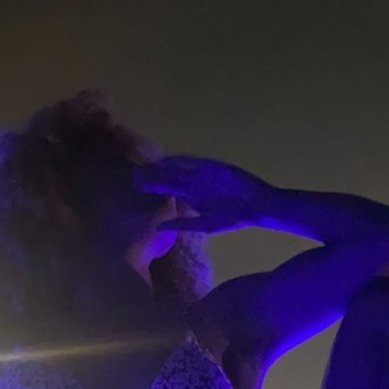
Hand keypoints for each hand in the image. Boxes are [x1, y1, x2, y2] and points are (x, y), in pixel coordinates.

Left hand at [134, 156, 271, 234]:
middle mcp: (193, 185)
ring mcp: (201, 175)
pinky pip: (192, 162)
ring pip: (177, 169)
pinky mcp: (210, 166)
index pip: (168, 191)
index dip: (153, 187)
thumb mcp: (206, 224)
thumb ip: (183, 223)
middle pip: (168, 178)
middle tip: (134, 172)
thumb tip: (159, 227)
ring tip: (145, 164)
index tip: (136, 185)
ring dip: (162, 167)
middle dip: (153, 176)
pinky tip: (165, 160)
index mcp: (191, 199)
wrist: (254, 204)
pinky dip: (179, 161)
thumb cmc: (233, 218)